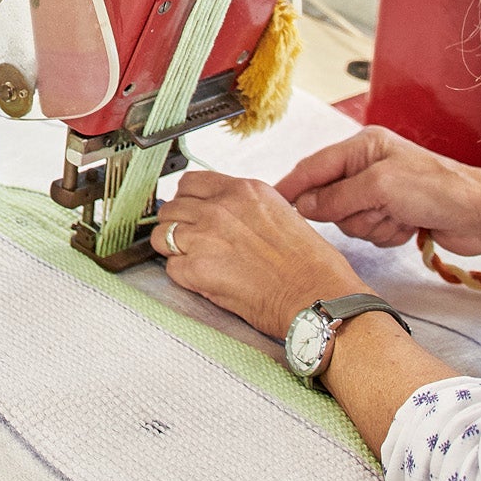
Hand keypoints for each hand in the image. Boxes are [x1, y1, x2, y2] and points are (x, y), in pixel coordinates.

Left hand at [152, 169, 363, 340]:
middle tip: (192, 242)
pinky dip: (182, 276)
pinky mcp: (197, 269)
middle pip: (172, 207)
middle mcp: (219, 207)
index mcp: (243, 190)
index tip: (192, 213)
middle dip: (178, 225)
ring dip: (174, 249)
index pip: (190, 182)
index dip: (188, 200)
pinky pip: (171, 268)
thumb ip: (244, 207)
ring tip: (195, 262)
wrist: (318, 298)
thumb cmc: (310, 265)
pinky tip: (204, 281)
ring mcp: (204, 236)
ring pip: (162, 235)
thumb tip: (222, 212)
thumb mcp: (280, 213)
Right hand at [274, 125, 480, 254]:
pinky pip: (370, 233)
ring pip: (349, 220)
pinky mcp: (394, 215)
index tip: (271, 202)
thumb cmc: (438, 188)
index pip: (314, 167)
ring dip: (373, 224)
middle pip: (330, 199)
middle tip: (377, 209)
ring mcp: (381, 193)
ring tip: (399, 217)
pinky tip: (408, 226)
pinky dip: (387, 234)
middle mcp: (368, 167)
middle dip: (351, 211)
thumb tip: (304, 206)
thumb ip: (337, 196)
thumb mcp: (381, 186)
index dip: (292, 185)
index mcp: (363, 147)